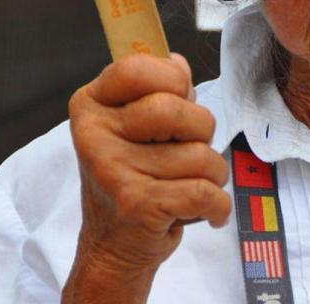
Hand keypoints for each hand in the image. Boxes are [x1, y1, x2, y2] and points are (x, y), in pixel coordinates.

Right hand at [62, 53, 231, 302]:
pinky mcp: (137, 204)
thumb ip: (158, 92)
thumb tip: (177, 63)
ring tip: (192, 186)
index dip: (173, 79)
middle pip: (176, 109)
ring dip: (213, 174)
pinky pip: (205, 192)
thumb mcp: (134, 128)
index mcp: (91, 105)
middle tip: (191, 151)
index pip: (137, 68)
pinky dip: (218, 206)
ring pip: (199, 155)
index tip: (179, 99)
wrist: (112, 246)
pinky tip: (207, 211)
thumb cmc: (132, 178)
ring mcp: (112, 170)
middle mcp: (93, 134)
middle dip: (202, 131)